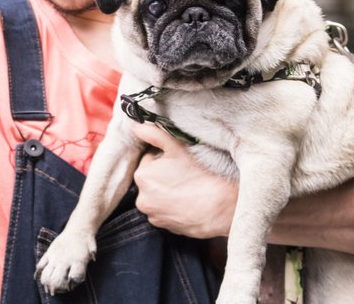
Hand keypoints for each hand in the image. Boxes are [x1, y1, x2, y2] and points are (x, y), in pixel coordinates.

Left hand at [132, 123, 236, 237]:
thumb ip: (153, 134)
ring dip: (165, 192)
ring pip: (156, 196)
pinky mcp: (163, 227)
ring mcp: (152, 215)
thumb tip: (134, 126)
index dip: (164, 159)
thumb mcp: (175, 147)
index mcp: (141, 176)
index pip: (149, 160)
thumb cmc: (198, 175)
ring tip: (186, 189)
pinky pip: (163, 211)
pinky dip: (170, 206)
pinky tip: (185, 202)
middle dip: (163, 175)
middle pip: (151, 179)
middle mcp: (141, 198)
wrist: (220, 207)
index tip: (178, 162)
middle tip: (183, 175)